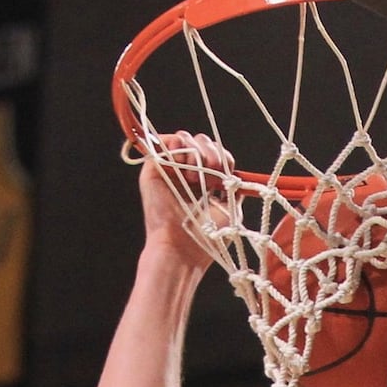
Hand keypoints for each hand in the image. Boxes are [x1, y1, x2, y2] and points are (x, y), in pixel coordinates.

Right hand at [137, 131, 235, 267]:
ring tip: (196, 177)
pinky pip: (166, 141)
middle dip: (212, 152)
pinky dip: (180, 148)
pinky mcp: (152, 168)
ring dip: (197, 153)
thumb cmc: (207, 237)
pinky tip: (185, 170)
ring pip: (185, 138)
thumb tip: (234, 174)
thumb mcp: (230, 209)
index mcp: (201, 181)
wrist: (183, 248)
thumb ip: (232, 189)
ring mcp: (167, 170)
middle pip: (199, 140)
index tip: (225, 177)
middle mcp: (182, 173)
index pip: (214, 152)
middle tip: (211, 179)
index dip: (223, 157)